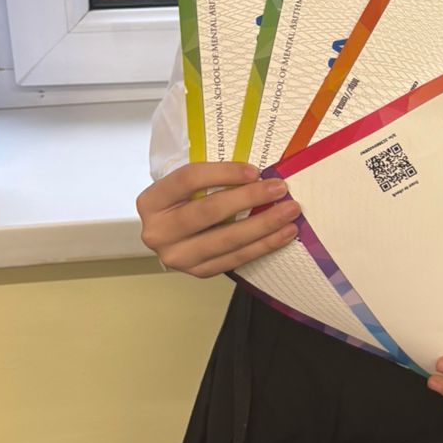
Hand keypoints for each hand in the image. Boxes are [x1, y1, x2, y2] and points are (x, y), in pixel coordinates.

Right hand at [137, 162, 301, 277]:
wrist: (172, 232)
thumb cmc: (185, 199)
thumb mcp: (187, 184)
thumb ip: (211, 177)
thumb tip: (258, 171)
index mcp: (152, 201)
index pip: (188, 179)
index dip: (223, 173)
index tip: (255, 171)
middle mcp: (158, 232)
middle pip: (208, 211)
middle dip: (248, 199)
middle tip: (279, 189)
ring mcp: (177, 257)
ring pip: (225, 240)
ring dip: (263, 225)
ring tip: (290, 212)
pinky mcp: (197, 272)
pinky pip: (235, 259)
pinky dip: (263, 245)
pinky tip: (284, 234)